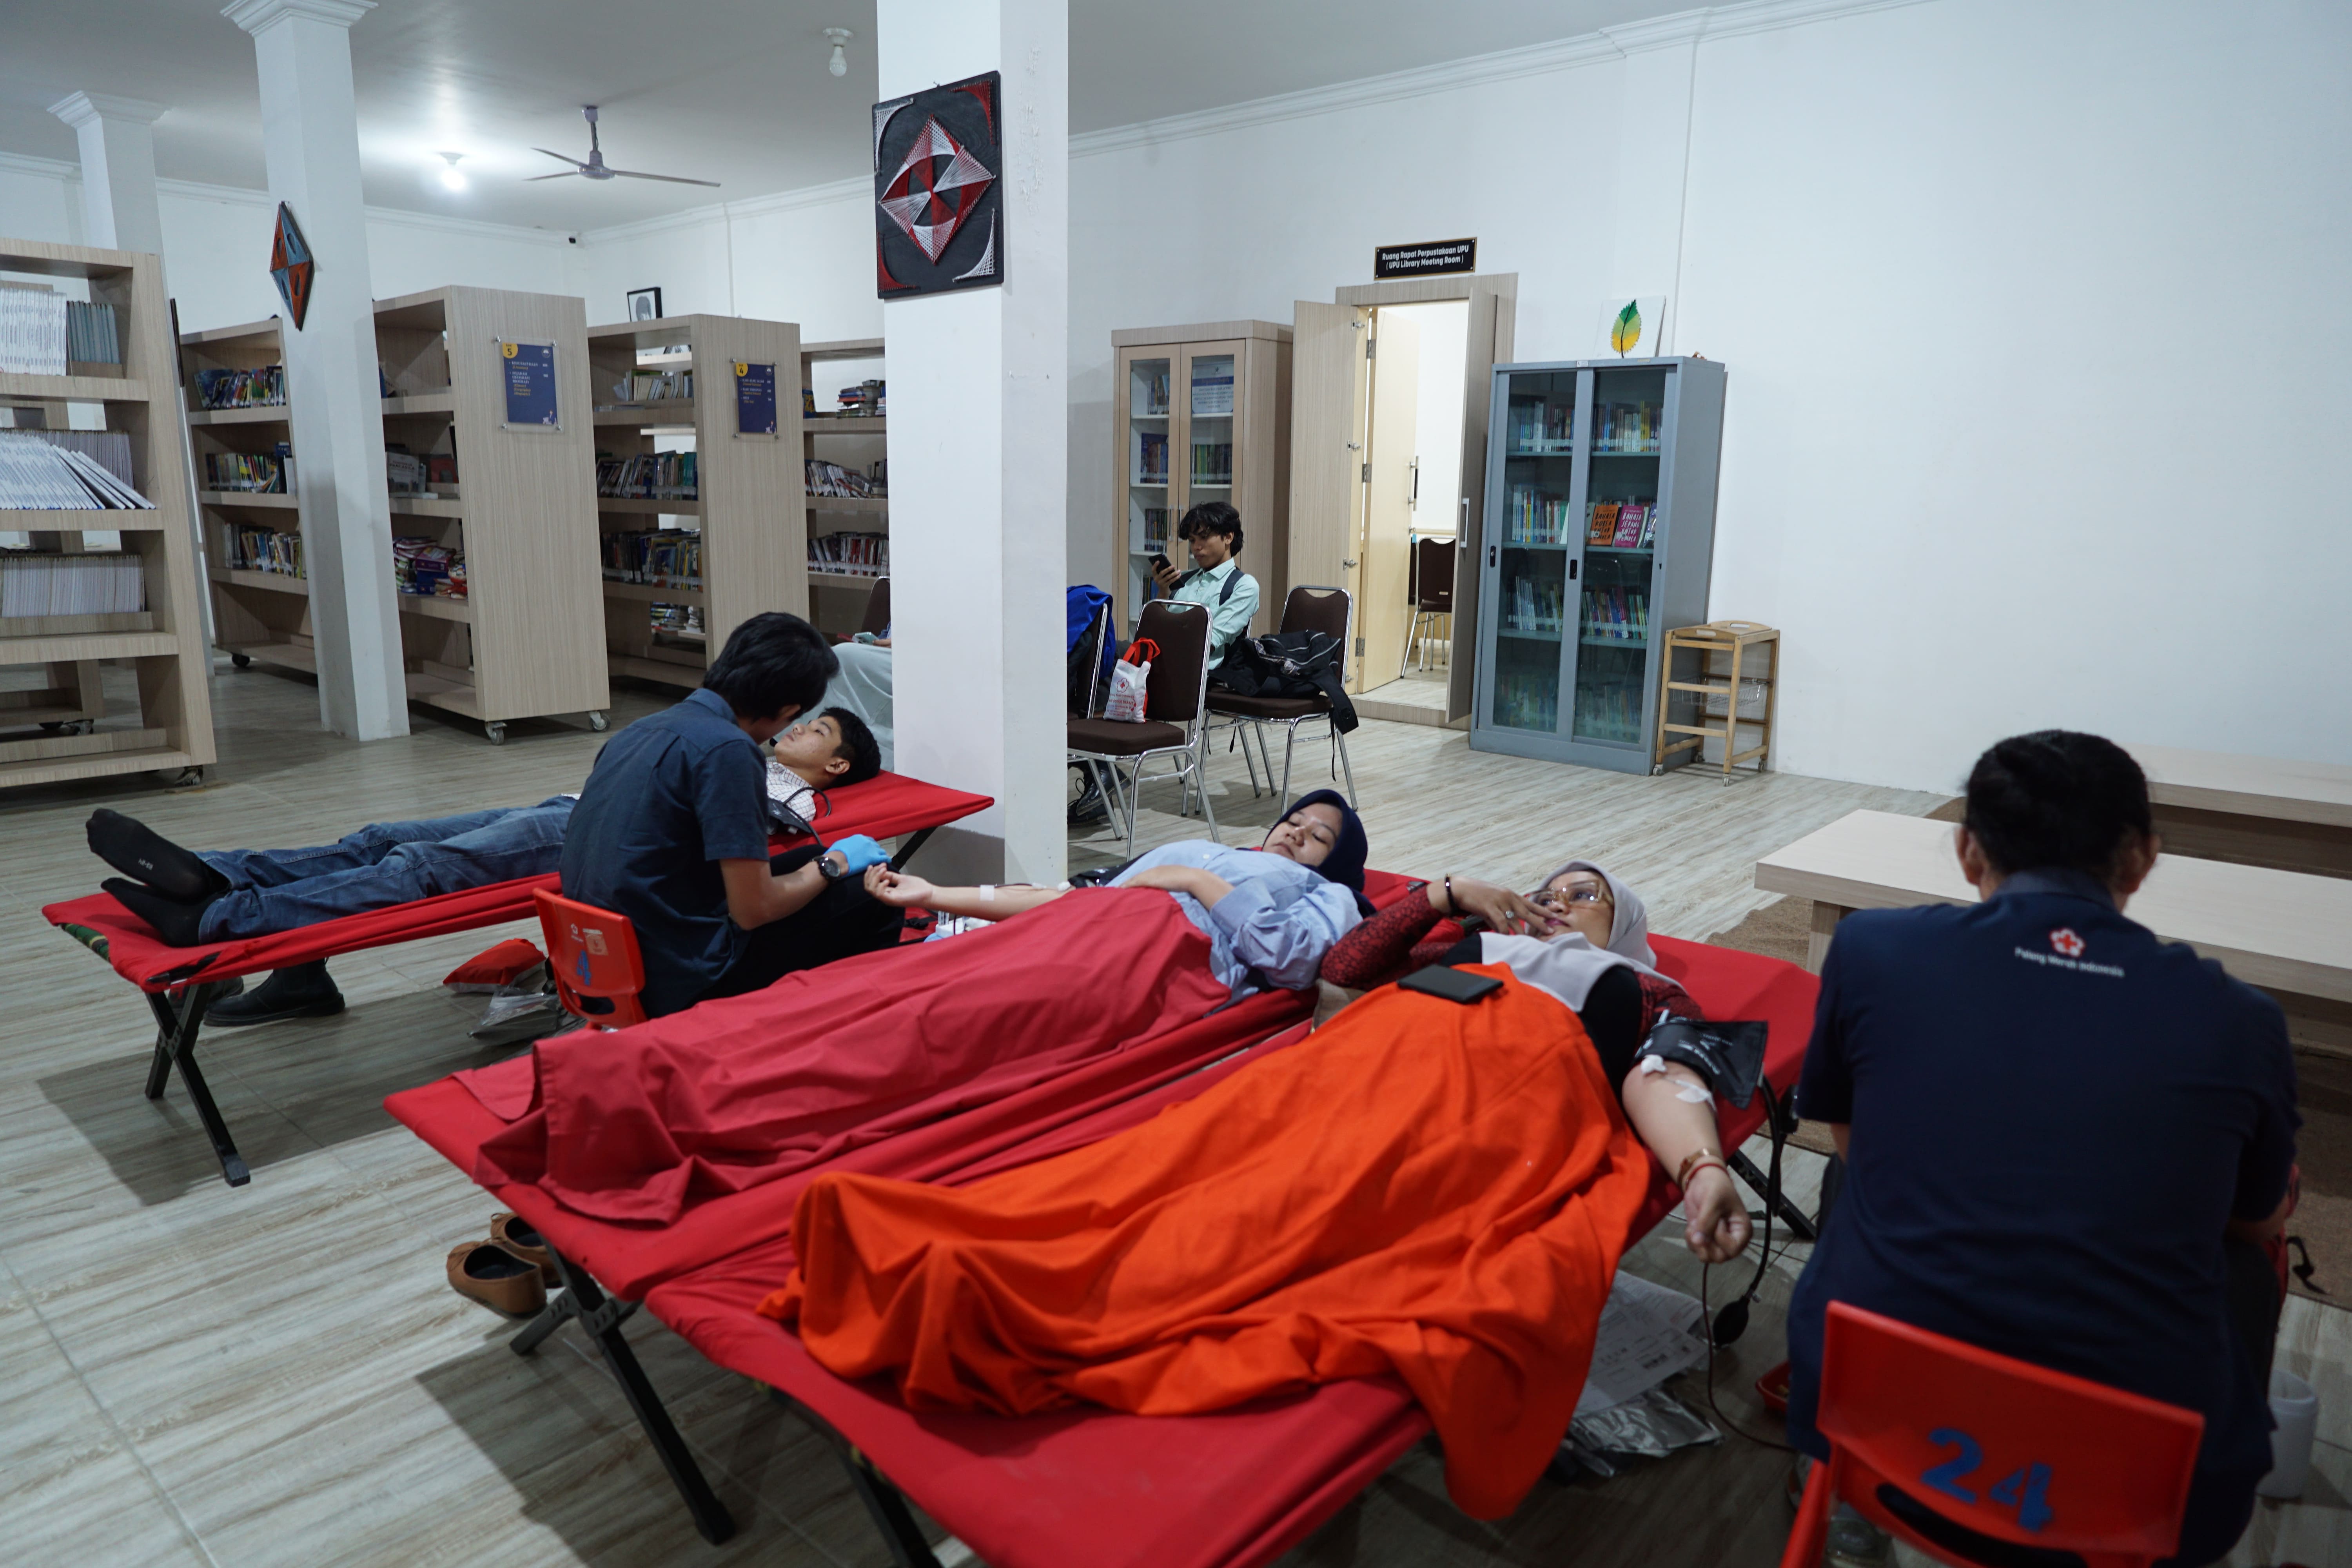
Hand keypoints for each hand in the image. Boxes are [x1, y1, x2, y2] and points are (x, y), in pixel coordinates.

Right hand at [828, 833, 889, 874]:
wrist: (838, 860)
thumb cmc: (836, 852)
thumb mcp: (841, 843)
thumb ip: (847, 843)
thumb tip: (846, 845)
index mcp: (860, 838)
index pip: (869, 841)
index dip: (871, 846)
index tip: (871, 849)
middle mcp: (867, 842)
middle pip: (876, 846)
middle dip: (876, 850)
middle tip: (876, 855)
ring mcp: (871, 849)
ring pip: (881, 851)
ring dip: (881, 855)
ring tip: (883, 859)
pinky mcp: (873, 858)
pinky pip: (884, 858)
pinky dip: (886, 859)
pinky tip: (888, 862)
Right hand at [863, 866, 934, 907]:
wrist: (928, 894)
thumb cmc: (917, 888)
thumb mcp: (901, 878)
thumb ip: (890, 876)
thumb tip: (882, 870)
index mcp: (886, 892)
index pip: (870, 884)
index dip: (870, 873)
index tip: (877, 864)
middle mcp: (885, 896)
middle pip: (868, 886)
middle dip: (871, 874)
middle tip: (880, 866)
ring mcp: (888, 899)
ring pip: (871, 889)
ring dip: (875, 877)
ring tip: (883, 870)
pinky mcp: (892, 900)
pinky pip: (879, 893)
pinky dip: (880, 885)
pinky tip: (887, 880)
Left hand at [1120, 864, 1232, 905]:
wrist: (1193, 879)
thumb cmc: (1189, 883)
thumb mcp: (1178, 883)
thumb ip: (1172, 887)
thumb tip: (1170, 894)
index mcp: (1161, 870)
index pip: (1146, 876)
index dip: (1137, 881)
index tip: (1130, 886)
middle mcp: (1155, 870)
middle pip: (1138, 876)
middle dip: (1129, 882)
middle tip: (1119, 888)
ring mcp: (1153, 874)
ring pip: (1135, 879)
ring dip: (1126, 884)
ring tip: (1117, 890)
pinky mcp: (1151, 879)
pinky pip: (1136, 882)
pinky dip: (1128, 886)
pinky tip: (1121, 890)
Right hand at [1151, 562, 1181, 588]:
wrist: (1163, 594)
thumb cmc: (1163, 584)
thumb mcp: (1162, 578)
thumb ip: (1164, 573)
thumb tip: (1170, 567)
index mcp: (1155, 576)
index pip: (1153, 570)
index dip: (1155, 565)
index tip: (1158, 561)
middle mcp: (1156, 579)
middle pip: (1162, 572)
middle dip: (1168, 569)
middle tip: (1173, 566)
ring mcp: (1160, 583)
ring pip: (1168, 577)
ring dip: (1174, 573)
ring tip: (1179, 571)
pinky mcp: (1165, 586)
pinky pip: (1171, 581)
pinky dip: (1176, 578)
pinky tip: (1179, 575)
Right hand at [1441, 877, 1559, 936]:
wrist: (1461, 888)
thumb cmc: (1477, 895)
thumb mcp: (1493, 903)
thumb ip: (1500, 916)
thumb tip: (1505, 931)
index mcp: (1511, 895)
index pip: (1531, 904)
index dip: (1543, 910)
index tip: (1554, 916)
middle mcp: (1508, 898)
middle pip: (1527, 912)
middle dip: (1539, 923)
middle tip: (1550, 932)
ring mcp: (1500, 902)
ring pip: (1515, 920)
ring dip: (1523, 932)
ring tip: (1530, 942)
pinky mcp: (1490, 907)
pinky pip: (1501, 922)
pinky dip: (1505, 932)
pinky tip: (1508, 939)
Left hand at [1682, 1165, 1752, 1262]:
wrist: (1702, 1180)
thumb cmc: (1715, 1187)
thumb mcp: (1712, 1201)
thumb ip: (1706, 1222)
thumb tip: (1698, 1242)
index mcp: (1742, 1231)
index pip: (1733, 1249)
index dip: (1720, 1239)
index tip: (1716, 1222)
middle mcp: (1732, 1240)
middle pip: (1719, 1257)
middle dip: (1705, 1243)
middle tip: (1700, 1225)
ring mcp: (1718, 1241)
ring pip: (1706, 1256)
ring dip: (1696, 1242)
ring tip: (1695, 1225)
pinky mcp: (1705, 1239)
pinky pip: (1696, 1249)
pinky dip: (1690, 1240)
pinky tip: (1691, 1226)